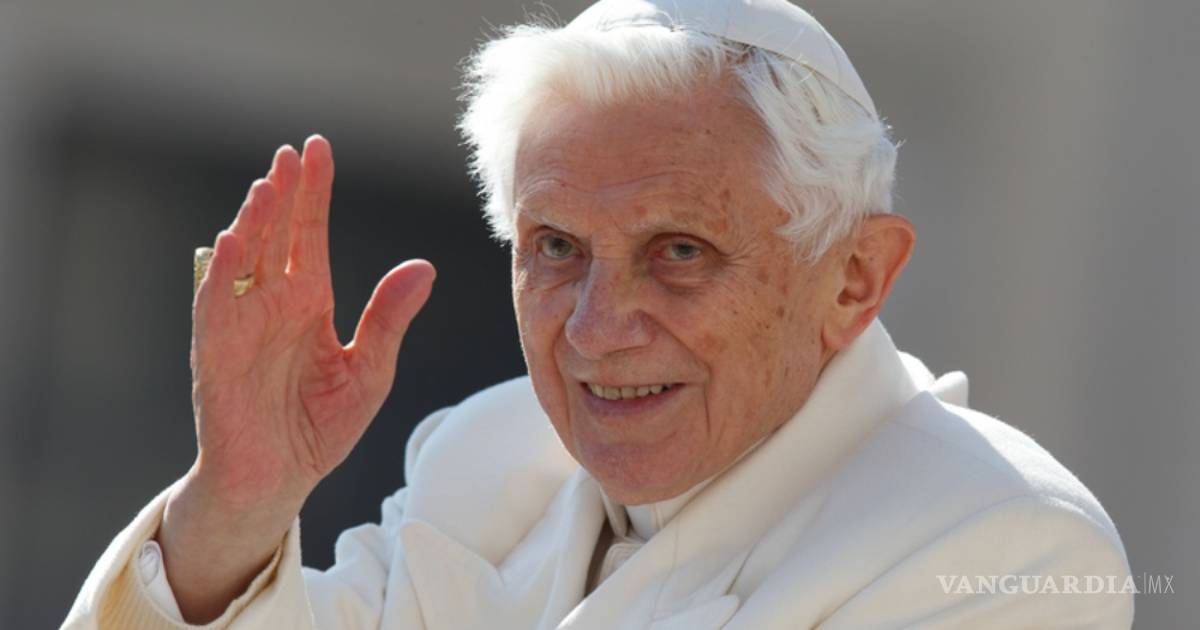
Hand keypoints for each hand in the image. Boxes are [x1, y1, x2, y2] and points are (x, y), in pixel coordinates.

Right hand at [160, 135, 434, 621]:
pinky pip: (216, 307)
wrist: (279, 479)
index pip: (311, 235)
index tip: (318, 149)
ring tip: (269, 185)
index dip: (314, 193)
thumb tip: (424, 267)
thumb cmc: (320, 425)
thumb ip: (390, 318)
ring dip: (254, 222)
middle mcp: (274, 304)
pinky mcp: (218, 352)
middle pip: (277, 235)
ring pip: (245, 260)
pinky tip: (232, 242)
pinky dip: (222, 275)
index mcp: (311, 302)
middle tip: (292, 152)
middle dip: (284, 193)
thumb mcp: (370, 369)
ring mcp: (243, 324)